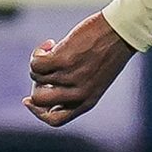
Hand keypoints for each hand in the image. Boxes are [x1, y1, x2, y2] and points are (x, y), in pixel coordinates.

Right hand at [26, 11, 135, 126]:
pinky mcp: (63, 60)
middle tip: (45, 68)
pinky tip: (50, 44)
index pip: (55, 120)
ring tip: (52, 48)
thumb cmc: (110, 51)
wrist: (122, 31)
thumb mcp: (96, 78)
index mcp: (87, 101)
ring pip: (36, 77)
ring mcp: (70, 78)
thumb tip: (43, 84)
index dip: (37, 112)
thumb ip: (76, 87)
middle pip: (39, 100)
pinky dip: (38, 53)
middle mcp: (78, 94)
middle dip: (36, 84)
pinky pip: (36, 63)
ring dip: (39, 61)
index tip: (28, 99)